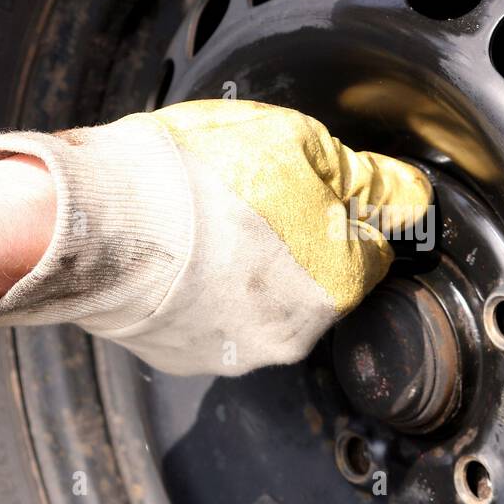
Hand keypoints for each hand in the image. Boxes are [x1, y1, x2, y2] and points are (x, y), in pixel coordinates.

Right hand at [0, 100, 430, 377]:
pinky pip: (213, 319)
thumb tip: (405, 192)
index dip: (348, 211)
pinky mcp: (187, 358)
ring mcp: (239, 353)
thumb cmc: (195, 180)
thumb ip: (364, 175)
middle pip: (319, 281)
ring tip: (209, 222)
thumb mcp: (298, 144)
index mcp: (339, 283)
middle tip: (254, 198)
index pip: (375, 250)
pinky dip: (204, 290)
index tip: (320, 191)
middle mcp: (297, 332)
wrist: (98, 222)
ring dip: (248, 267)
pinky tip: (182, 252)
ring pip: (263, 303)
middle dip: (298, 242)